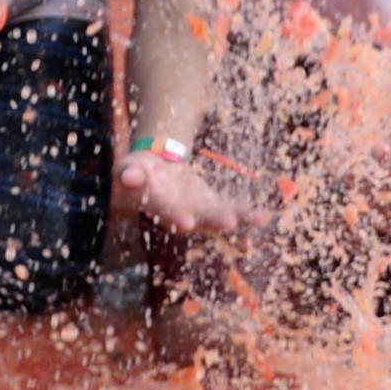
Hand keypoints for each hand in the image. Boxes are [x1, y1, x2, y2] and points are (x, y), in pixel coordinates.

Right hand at [117, 149, 249, 234]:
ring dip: (239, 219)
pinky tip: (262, 216)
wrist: (153, 171)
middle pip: (200, 219)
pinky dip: (246, 213)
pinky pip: (231, 209)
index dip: (176, 217)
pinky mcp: (212, 205)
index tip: (186, 222)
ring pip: (220, 218)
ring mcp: (200, 213)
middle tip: (229, 222)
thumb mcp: (129, 167)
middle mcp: (182, 215)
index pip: (167, 212)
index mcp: (159, 206)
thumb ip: (129, 173)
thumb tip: (127, 176)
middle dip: (215, 220)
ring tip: (258, 219)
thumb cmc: (137, 170)